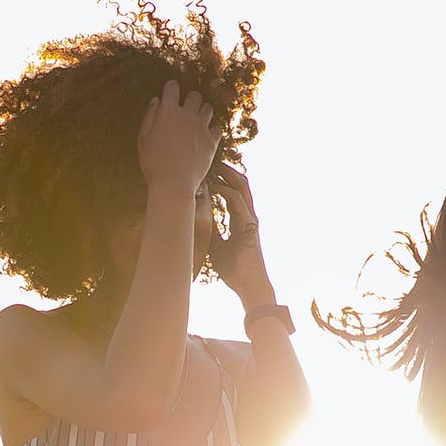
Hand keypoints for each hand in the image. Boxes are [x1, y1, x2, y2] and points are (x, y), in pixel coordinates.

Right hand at [136, 80, 216, 205]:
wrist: (173, 183)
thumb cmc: (154, 163)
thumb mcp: (142, 139)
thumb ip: (149, 116)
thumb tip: (156, 100)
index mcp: (168, 112)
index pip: (172, 87)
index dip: (171, 88)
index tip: (171, 93)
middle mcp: (187, 115)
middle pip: (195, 95)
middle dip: (190, 99)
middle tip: (185, 110)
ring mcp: (202, 127)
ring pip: (208, 108)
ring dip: (202, 112)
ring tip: (196, 122)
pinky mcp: (212, 141)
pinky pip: (217, 128)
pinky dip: (211, 130)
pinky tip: (204, 136)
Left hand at [206, 162, 272, 302]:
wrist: (248, 285)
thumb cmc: (234, 269)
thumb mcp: (216, 246)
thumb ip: (211, 230)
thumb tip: (195, 219)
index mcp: (241, 220)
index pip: (233, 193)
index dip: (222, 180)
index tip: (207, 171)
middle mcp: (248, 216)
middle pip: (240, 185)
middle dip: (227, 171)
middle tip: (211, 160)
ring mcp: (251, 219)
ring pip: (242, 188)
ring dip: (227, 175)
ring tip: (214, 166)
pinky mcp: (249, 226)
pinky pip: (238, 203)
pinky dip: (226, 191)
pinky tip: (214, 185)